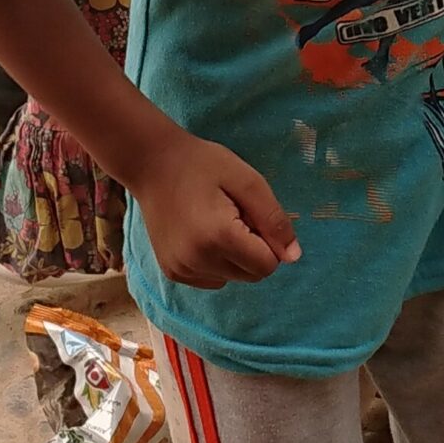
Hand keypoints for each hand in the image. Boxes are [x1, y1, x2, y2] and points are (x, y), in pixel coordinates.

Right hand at [132, 132, 299, 288]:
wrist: (150, 163)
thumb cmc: (201, 165)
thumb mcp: (247, 180)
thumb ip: (273, 219)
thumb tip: (293, 257)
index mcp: (219, 237)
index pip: (268, 265)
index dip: (268, 240)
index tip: (249, 214)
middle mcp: (198, 261)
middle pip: (251, 275)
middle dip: (252, 249)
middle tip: (233, 216)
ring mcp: (182, 270)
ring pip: (232, 278)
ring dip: (234, 257)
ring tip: (214, 222)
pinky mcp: (172, 272)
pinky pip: (212, 279)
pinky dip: (215, 262)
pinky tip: (200, 234)